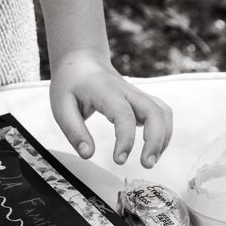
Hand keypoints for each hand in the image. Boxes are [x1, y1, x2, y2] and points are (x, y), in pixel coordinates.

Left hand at [49, 49, 172, 167]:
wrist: (81, 62)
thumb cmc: (70, 85)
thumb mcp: (61, 108)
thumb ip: (74, 132)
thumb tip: (87, 155)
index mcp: (105, 92)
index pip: (124, 115)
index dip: (126, 140)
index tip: (119, 160)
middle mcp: (127, 91)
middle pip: (155, 112)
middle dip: (156, 140)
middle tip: (146, 164)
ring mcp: (136, 94)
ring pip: (162, 112)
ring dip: (163, 137)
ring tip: (150, 160)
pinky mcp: (140, 99)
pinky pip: (160, 113)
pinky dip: (162, 131)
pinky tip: (152, 148)